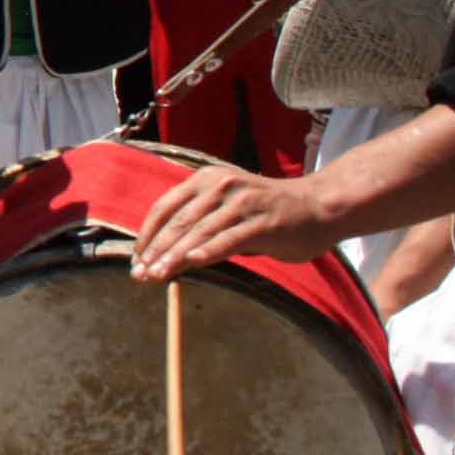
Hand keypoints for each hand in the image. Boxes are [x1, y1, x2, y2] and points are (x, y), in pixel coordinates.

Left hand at [131, 163, 335, 281]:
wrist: (317, 206)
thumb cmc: (267, 212)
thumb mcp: (227, 209)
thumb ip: (199, 225)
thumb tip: (166, 256)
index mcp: (206, 179)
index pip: (166, 206)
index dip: (148, 233)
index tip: (137, 257)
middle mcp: (221, 186)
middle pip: (179, 221)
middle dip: (156, 249)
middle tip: (139, 273)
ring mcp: (242, 203)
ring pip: (200, 232)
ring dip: (175, 256)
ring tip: (157, 275)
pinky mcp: (263, 223)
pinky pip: (230, 239)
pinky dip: (209, 250)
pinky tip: (193, 262)